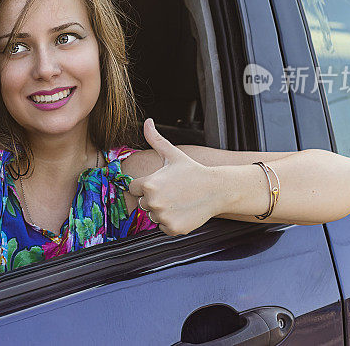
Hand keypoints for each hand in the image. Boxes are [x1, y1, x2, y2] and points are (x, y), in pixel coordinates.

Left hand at [128, 119, 224, 235]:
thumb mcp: (172, 154)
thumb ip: (155, 139)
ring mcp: (163, 216)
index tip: (160, 182)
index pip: (133, 188)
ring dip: (163, 210)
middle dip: (154, 198)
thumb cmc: (193, 171)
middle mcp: (153, 202)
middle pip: (143, 203)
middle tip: (173, 191)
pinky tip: (183, 211)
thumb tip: (147, 122)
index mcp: (149, 184)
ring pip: (153, 216)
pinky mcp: (173, 228)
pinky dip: (171, 222)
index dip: (145, 185)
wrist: (216, 189)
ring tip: (179, 200)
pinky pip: (163, 228)